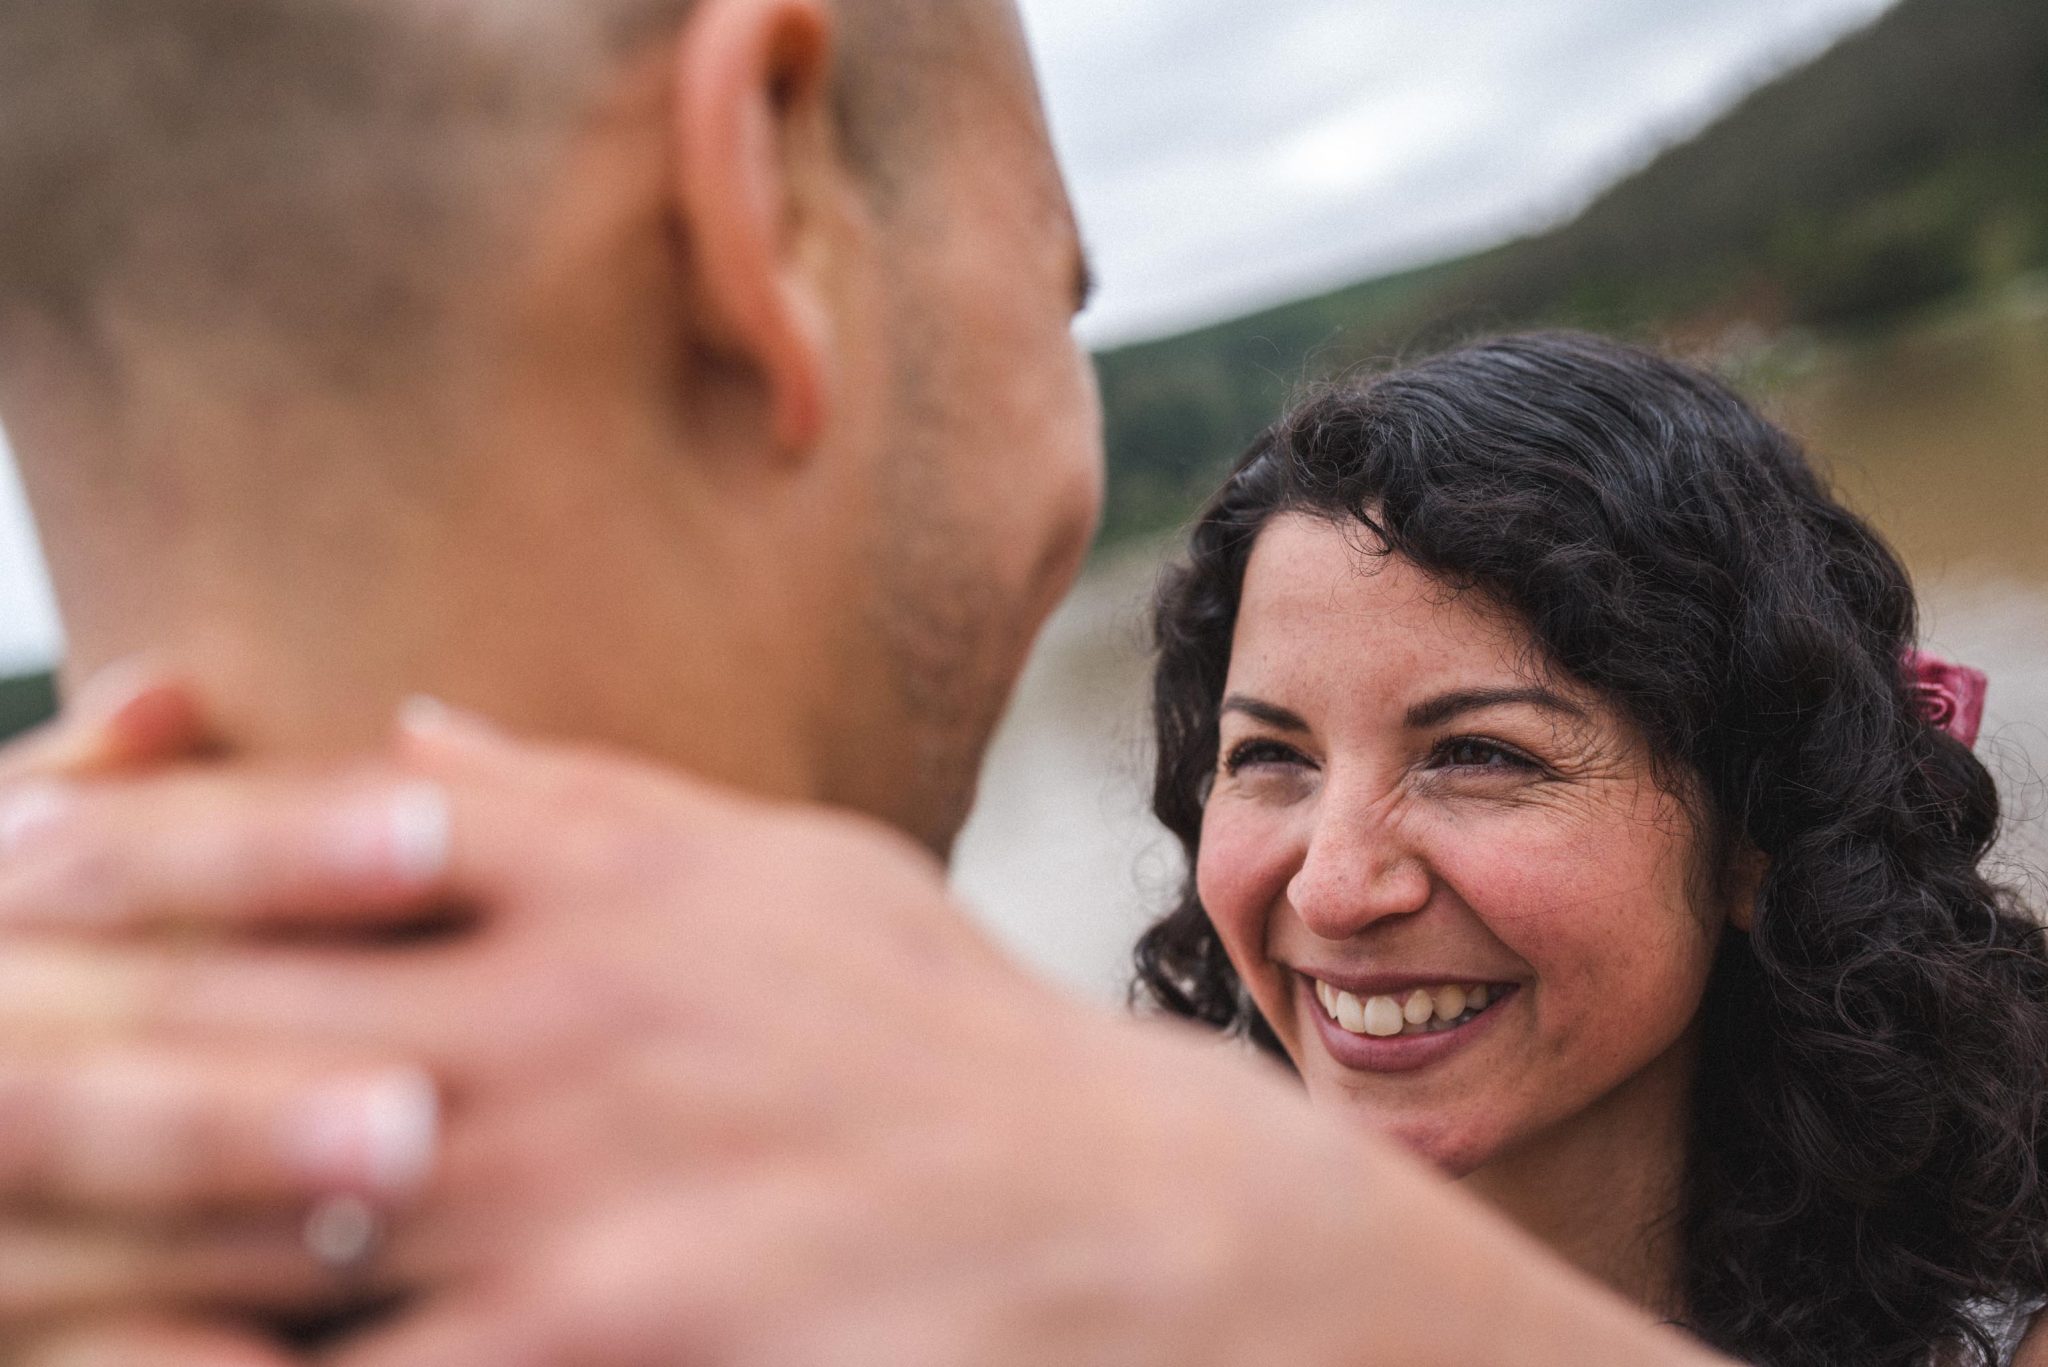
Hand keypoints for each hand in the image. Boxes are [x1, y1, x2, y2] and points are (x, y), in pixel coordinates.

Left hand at [0, 710, 1731, 1365]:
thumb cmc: (944, 1042)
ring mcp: (558, 1213)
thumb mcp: (791, 871)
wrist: (1119, 1230)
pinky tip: (120, 1338)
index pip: (299, 834)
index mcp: (604, 885)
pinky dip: (205, 1352)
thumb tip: (411, 729)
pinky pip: (330, 1364)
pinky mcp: (588, 1359)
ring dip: (73, 1205)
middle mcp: (557, 1030)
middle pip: (207, 1016)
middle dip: (25, 1027)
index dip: (115, 841)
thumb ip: (587, 797)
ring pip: (222, 1214)